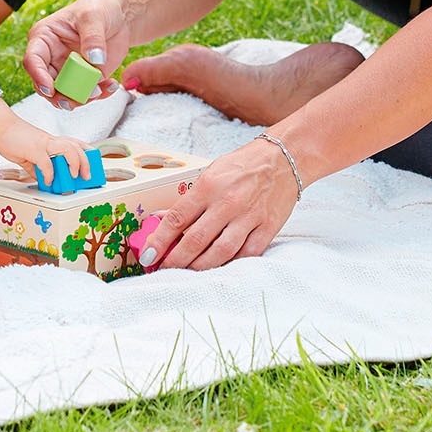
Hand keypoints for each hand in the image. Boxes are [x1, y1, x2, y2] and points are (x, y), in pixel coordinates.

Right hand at [0, 115, 90, 185]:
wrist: (0, 125)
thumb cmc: (12, 137)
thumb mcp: (27, 154)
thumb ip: (35, 166)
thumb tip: (41, 177)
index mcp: (51, 141)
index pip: (74, 143)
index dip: (86, 152)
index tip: (91, 164)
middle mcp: (50, 141)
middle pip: (76, 147)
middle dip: (86, 162)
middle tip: (86, 176)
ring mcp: (43, 144)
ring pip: (68, 149)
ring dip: (75, 163)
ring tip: (74, 176)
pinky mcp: (34, 149)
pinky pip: (46, 162)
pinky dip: (50, 174)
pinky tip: (48, 181)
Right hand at [24, 0, 130, 106]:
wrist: (121, 15)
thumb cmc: (100, 7)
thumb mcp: (93, 15)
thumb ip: (92, 37)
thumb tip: (94, 60)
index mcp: (44, 37)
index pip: (32, 60)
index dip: (38, 77)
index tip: (51, 88)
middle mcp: (51, 57)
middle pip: (45, 85)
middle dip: (60, 96)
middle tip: (79, 98)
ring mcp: (68, 70)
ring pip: (64, 95)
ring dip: (81, 98)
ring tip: (101, 88)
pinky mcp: (84, 79)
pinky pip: (85, 95)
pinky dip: (98, 95)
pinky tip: (110, 85)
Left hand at [138, 137, 299, 270]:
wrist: (284, 158)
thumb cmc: (243, 166)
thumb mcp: (210, 174)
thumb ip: (188, 200)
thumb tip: (161, 219)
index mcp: (209, 186)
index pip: (177, 219)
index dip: (159, 241)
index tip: (147, 256)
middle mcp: (228, 203)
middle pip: (195, 240)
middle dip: (175, 261)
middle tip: (163, 270)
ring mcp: (249, 217)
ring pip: (220, 252)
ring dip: (200, 267)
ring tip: (187, 273)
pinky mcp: (268, 228)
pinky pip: (247, 254)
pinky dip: (231, 264)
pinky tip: (219, 267)